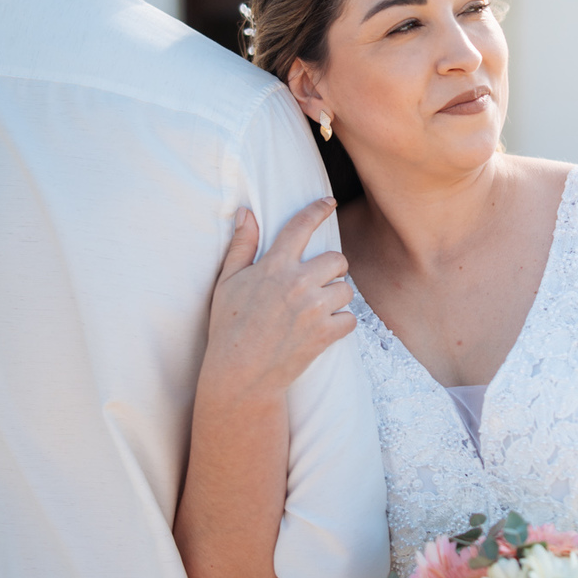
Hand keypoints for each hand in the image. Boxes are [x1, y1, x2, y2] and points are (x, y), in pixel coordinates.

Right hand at [202, 199, 354, 403]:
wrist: (240, 374)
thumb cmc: (229, 327)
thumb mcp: (227, 282)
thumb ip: (241, 246)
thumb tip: (246, 212)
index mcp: (274, 266)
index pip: (301, 226)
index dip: (317, 210)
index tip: (329, 202)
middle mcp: (298, 283)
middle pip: (338, 259)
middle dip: (332, 268)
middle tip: (318, 281)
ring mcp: (314, 309)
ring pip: (346, 290)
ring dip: (336, 297)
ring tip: (317, 308)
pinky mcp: (325, 334)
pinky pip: (351, 319)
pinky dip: (341, 324)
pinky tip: (323, 328)